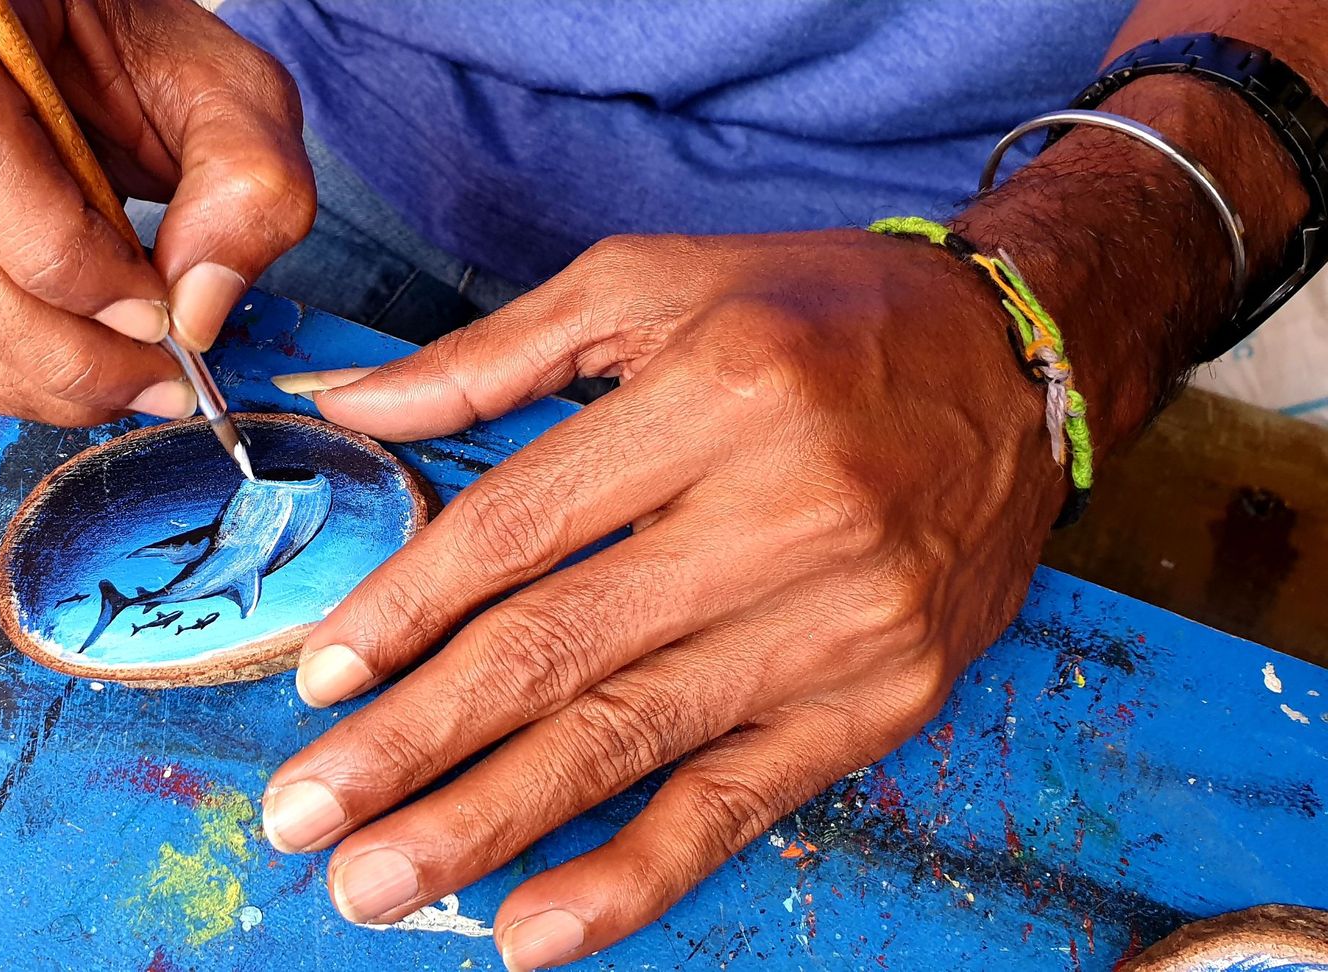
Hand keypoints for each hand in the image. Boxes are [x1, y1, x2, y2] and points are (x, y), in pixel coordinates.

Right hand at [0, 0, 313, 423]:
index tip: (155, 311)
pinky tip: (78, 375)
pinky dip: (7, 374)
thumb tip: (196, 313)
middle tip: (158, 380)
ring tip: (130, 385)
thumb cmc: (152, 50)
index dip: (59, 253)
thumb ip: (243, 181)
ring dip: (34, 378)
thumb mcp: (230, 91)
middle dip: (58, 347)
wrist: (91, 39)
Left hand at [262, 231, 1068, 968]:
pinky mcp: (879, 704)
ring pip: (630, 743)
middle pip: (558, 652)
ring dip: (489, 825)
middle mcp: (782, 515)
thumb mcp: (651, 284)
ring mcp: (837, 625)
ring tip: (378, 883)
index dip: (408, 609)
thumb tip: (346, 410)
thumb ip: (490, 355)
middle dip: (414, 747)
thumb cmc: (818, 316)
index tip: (322, 683)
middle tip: (302, 817)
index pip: (521, 528)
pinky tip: (535, 930)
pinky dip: (634, 877)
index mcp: (715, 394)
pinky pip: (739, 807)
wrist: (1025, 365)